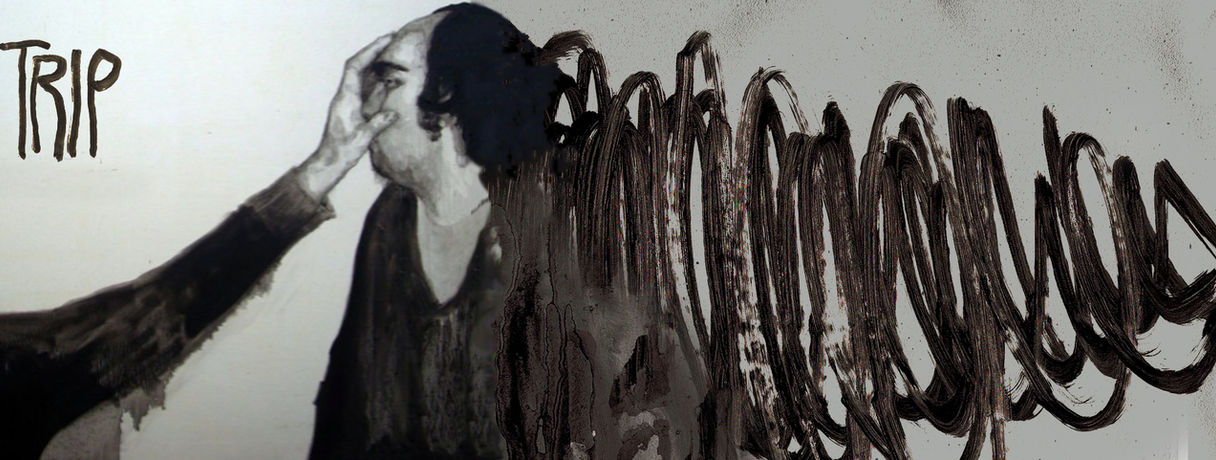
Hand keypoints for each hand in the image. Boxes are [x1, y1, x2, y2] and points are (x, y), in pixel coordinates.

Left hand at [298, 33, 398, 199]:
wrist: (330, 161)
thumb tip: (393, 113)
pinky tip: (390, 78)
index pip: (356, 67)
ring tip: (396, 55)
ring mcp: (350, 101)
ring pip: (364, 75)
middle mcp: (346, 95)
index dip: (370, 51)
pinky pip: (367, 88)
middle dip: (375, 51)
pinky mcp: (355, 108)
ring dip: (378, 64)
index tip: (386, 40)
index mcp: (345, 98)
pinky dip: (379, 79)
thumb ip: (377, 124)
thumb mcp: (362, 138)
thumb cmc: (342, 151)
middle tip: (394, 40)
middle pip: (360, 66)